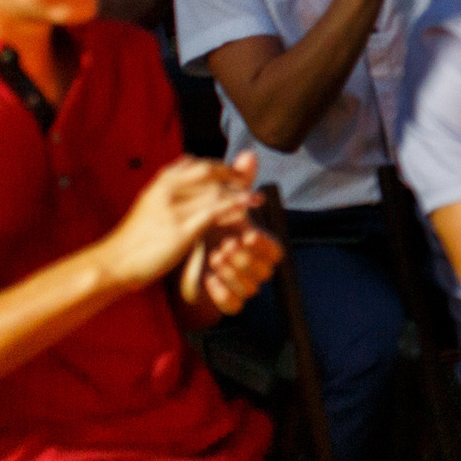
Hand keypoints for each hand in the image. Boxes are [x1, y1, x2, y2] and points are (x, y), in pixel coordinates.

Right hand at [100, 157, 256, 289]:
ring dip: (240, 193)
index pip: (199, 164)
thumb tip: (190, 167)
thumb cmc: (137, 236)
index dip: (222, 167)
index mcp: (162, 180)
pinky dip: (235, 207)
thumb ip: (172, 187)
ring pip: (216, 191)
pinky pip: (215, 211)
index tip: (238, 174)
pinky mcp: (181, 228)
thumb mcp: (152, 202)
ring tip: (257, 198)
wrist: (116, 261)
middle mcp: (168, 188)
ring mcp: (174, 208)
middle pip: (211, 172)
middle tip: (250, 184)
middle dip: (235, 176)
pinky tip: (248, 207)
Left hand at [177, 155, 281, 314]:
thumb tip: (248, 154)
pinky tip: (208, 279)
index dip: (263, 244)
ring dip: (231, 272)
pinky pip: (233, 306)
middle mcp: (256, 268)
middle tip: (224, 244)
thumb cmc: (209, 226)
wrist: (184, 255)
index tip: (246, 232)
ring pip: (249, 289)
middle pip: (263, 271)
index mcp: (261, 246)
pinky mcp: (227, 302)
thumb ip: (239, 179)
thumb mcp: (222, 203)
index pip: (277, 251)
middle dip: (243, 257)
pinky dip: (222, 293)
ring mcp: (243, 286)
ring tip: (212, 257)